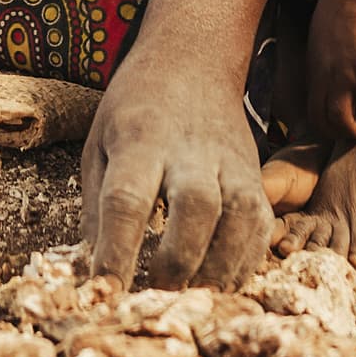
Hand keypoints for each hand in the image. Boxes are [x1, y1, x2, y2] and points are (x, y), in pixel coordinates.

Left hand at [83, 33, 278, 286]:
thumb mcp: (98, 146)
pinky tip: (220, 281)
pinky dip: (245, 262)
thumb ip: (96, 209)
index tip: (104, 290)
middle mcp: (190, 149)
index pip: (127, 199)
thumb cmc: (134, 110)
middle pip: (195, 207)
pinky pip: (261, 226)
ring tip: (190, 295)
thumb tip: (94, 273)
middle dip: (177, 260)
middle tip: (156, 294)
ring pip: (240, 218)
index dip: (116, 250)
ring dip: (217, 268)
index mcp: (139, 138)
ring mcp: (230, 161)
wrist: (191, 60)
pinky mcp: (256, 176)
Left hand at [308, 0, 355, 141]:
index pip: (312, 113)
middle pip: (325, 124)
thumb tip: (333, 75)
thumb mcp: (321, 40)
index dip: (328, 126)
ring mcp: (344, 78)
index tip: (345, 121)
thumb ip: (325, 62)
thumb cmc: (337, 10)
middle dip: (344, 132)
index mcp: (314, 72)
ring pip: (345, 122)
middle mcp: (325, 79)